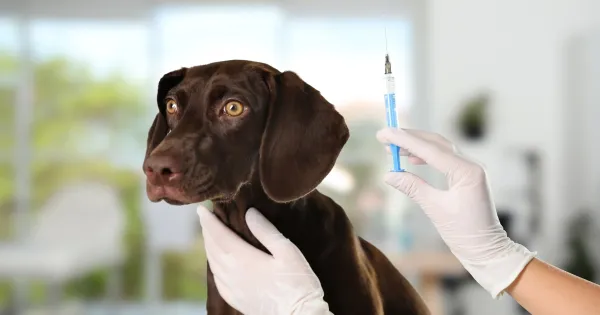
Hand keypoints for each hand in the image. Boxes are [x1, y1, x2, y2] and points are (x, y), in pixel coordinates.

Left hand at [197, 206, 331, 314]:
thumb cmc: (297, 283)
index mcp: (243, 258)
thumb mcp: (287, 251)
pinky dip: (213, 266)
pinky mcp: (237, 300)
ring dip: (209, 247)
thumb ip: (267, 231)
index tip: (201, 209)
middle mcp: (232, 273)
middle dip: (207, 231)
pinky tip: (217, 264)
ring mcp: (233, 289)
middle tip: (205, 218)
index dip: (209, 221)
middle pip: (213, 248)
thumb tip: (249, 213)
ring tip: (210, 236)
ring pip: (213, 264)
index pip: (219, 235)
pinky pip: (217, 280)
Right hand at [376, 128, 535, 298]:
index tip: (384, 133)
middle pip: (435, 142)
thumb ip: (412, 187)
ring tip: (393, 148)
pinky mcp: (467, 176)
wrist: (486, 249)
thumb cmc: (464, 233)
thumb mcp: (434, 209)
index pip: (430, 150)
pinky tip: (412, 159)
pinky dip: (426, 156)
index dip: (405, 140)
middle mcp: (471, 165)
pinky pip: (444, 159)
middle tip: (384, 136)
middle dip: (409, 138)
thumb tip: (389, 174)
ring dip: (416, 146)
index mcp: (466, 171)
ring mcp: (470, 169)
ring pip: (439, 149)